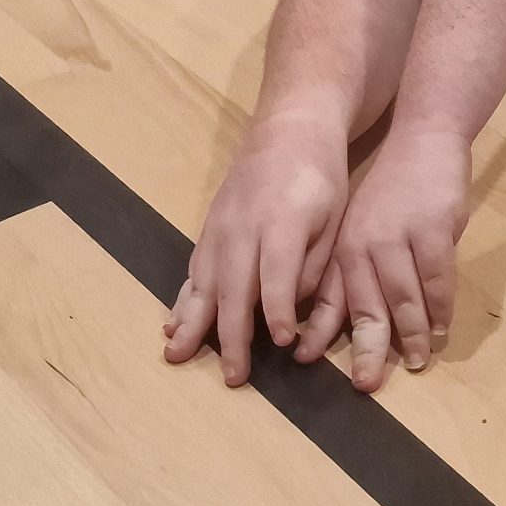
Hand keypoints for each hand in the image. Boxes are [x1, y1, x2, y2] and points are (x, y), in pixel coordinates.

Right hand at [163, 110, 347, 384]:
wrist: (289, 129)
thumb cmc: (321, 179)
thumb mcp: (333, 217)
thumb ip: (312, 264)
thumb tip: (288, 308)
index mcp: (282, 222)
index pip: (277, 275)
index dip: (278, 311)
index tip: (284, 343)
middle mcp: (243, 227)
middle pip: (234, 287)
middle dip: (232, 335)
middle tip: (233, 376)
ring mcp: (219, 227)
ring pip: (203, 282)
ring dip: (192, 323)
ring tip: (178, 355)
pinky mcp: (208, 228)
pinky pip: (193, 270)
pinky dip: (182, 301)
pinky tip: (172, 325)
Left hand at [299, 129, 469, 392]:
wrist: (426, 137)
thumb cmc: (395, 187)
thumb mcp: (364, 226)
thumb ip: (357, 269)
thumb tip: (354, 320)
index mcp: (344, 244)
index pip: (327, 296)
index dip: (318, 331)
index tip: (307, 361)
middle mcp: (364, 244)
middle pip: (365, 308)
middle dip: (365, 350)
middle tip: (365, 385)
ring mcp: (399, 238)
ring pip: (405, 300)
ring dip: (411, 336)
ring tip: (415, 361)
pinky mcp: (433, 231)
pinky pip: (438, 283)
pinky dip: (440, 310)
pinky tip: (441, 329)